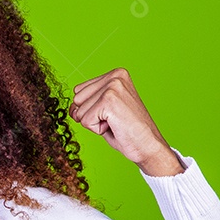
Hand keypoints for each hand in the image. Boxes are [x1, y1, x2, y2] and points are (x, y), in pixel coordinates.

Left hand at [68, 67, 183, 175]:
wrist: (148, 146)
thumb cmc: (127, 131)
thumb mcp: (104, 111)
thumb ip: (87, 103)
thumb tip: (71, 109)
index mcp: (116, 74)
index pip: (79, 91)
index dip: (90, 109)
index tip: (112, 114)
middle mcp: (115, 76)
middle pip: (77, 100)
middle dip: (90, 116)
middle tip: (114, 120)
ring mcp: (113, 86)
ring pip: (79, 111)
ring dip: (94, 123)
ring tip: (115, 123)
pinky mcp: (109, 100)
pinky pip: (85, 121)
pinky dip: (97, 130)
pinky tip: (115, 127)